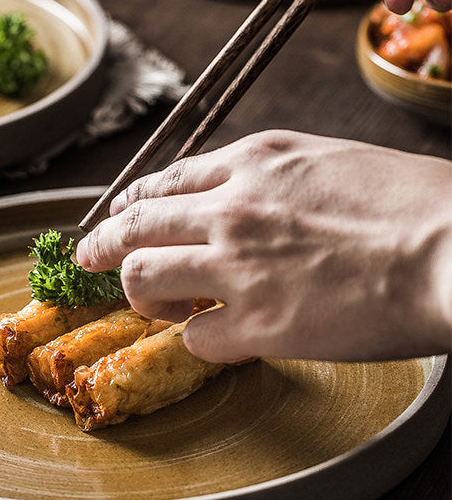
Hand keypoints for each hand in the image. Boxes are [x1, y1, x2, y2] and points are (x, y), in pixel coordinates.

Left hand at [76, 130, 451, 363]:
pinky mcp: (257, 324)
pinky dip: (201, 339)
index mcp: (255, 161)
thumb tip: (236, 200)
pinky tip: (223, 338)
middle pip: (133, 226)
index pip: (165, 181)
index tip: (117, 215)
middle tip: (87, 259)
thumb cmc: (413, 203)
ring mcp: (238, 266)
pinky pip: (195, 337)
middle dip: (101, 244)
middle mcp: (232, 207)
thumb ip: (272, 178)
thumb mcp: (330, 162)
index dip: (131, 202)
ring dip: (140, 294)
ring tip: (156, 305)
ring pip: (141, 277)